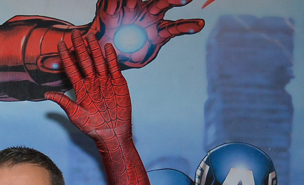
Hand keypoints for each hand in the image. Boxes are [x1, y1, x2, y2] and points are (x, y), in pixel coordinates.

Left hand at [44, 35, 133, 143]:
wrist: (112, 134)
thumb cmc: (92, 127)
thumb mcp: (75, 115)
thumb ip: (63, 102)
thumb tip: (47, 94)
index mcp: (81, 89)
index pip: (72, 69)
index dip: (66, 57)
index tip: (60, 45)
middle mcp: (92, 83)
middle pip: (85, 61)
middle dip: (79, 47)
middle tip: (75, 33)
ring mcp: (105, 82)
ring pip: (98, 61)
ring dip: (94, 49)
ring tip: (90, 35)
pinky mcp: (118, 83)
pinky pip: (114, 67)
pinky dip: (111, 57)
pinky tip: (107, 47)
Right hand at [87, 0, 203, 69]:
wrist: (102, 53)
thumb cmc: (125, 56)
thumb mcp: (140, 59)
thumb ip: (149, 52)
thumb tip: (154, 39)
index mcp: (157, 30)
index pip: (176, 26)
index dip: (188, 26)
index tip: (201, 25)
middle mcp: (148, 15)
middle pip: (164, 4)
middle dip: (175, 0)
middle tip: (187, 0)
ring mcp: (133, 9)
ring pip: (143, 0)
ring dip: (150, 0)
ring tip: (142, 4)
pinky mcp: (115, 8)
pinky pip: (116, 2)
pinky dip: (115, 3)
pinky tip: (114, 11)